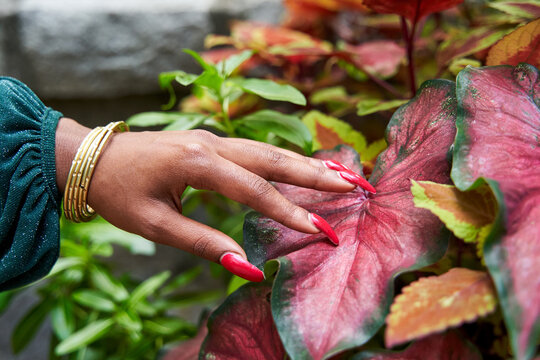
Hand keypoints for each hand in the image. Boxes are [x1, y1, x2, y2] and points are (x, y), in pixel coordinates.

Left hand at [55, 118, 369, 280]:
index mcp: (196, 162)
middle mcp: (211, 143)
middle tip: (354, 185)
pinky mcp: (212, 141)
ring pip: (268, 150)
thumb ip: (203, 243)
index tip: (321, 230)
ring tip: (342, 174)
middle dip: (315, 175)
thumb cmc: (119, 192)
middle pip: (272, 159)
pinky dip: (285, 159)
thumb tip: (244, 267)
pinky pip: (256, 149)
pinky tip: (304, 166)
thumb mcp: (154, 224)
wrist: (93, 158)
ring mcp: (213, 138)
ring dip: (306, 163)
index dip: (289, 212)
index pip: (254, 190)